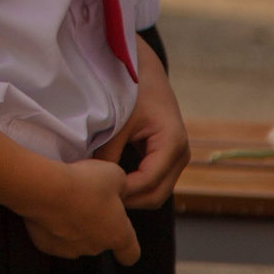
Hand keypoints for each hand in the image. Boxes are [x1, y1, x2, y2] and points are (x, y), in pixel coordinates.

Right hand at [20, 156, 139, 261]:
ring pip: (76, 239)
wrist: (46, 190)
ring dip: (74, 225)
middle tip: (88, 200)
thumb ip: (121, 187)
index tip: (123, 237)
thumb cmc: (83, 183)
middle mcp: (95, 247)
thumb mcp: (115, 175)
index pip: (131, 254)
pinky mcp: (46, 245)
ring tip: (66, 202)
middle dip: (96, 224)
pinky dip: (52, 225)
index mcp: (117, 235)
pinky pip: (53, 236)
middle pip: (100, 240)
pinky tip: (50, 207)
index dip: (129, 247)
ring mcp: (69, 249)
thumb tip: (116, 191)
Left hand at [99, 50, 190, 210]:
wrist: (146, 73)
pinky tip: (113, 185)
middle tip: (97, 200)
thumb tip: (93, 184)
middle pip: (156, 195)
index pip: (147, 182)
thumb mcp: (118, 122)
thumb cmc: (132, 91)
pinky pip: (155, 183)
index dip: (123, 191)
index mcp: (172, 143)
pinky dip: (136, 188)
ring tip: (103, 194)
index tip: (96, 192)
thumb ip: (107, 154)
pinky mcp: (170, 158)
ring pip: (156, 192)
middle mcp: (181, 154)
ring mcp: (178, 158)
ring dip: (133, 196)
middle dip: (128, 200)